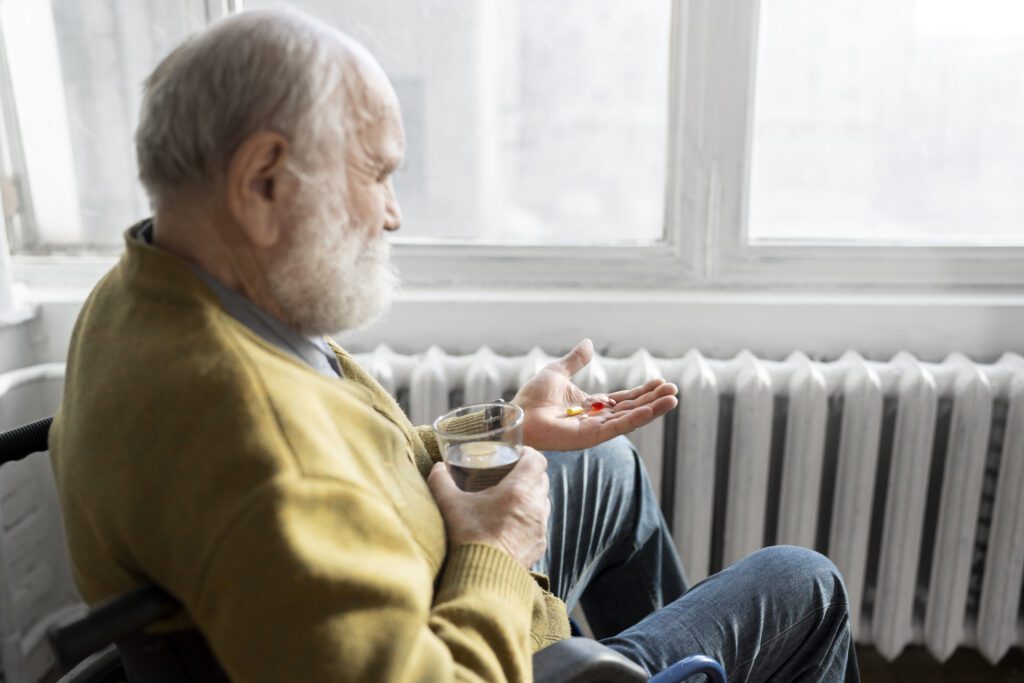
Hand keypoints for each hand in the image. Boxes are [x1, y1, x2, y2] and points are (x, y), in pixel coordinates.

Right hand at [427, 447, 550, 569]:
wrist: (483, 579)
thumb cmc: (468, 538)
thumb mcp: (450, 505)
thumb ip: (441, 481)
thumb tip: (438, 467)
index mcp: (518, 490)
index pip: (537, 460)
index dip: (528, 453)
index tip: (515, 454)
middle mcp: (535, 506)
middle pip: (542, 478)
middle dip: (529, 472)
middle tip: (509, 473)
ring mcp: (540, 527)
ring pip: (543, 501)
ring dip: (531, 495)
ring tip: (511, 497)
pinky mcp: (539, 545)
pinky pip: (541, 523)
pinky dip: (531, 517)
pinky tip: (513, 522)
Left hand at [511, 339, 677, 451]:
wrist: (519, 414)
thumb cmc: (532, 397)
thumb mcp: (558, 371)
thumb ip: (576, 360)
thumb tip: (589, 344)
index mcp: (591, 405)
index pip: (624, 398)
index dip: (643, 391)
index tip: (661, 382)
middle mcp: (597, 418)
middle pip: (632, 408)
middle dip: (653, 400)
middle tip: (674, 391)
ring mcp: (595, 429)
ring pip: (630, 418)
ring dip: (652, 409)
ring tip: (673, 400)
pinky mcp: (591, 437)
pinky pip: (618, 428)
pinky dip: (636, 419)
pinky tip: (651, 410)